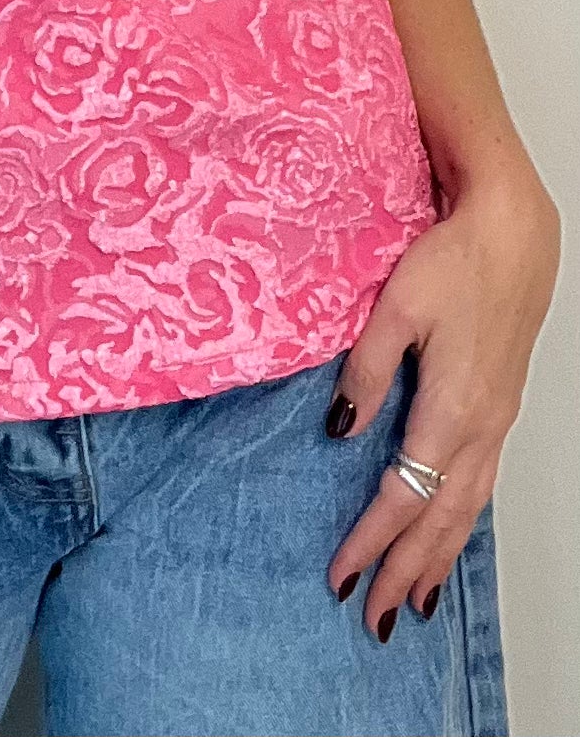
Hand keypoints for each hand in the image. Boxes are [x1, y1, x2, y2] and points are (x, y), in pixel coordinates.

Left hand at [325, 156, 559, 640]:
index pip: (404, 495)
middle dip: (408, 571)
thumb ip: (365, 370)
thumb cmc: (453, 260)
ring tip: (414, 600)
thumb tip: (340, 431)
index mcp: (451, 408)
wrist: (513, 233)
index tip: (342, 576)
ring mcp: (496, 419)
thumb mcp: (395, 308)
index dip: (373, 540)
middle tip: (375, 618)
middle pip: (442, 518)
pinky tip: (449, 533)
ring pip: (468, 508)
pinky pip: (482, 483)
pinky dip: (462, 521)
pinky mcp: (499, 406)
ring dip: (439, 557)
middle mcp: (480, 426)